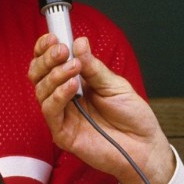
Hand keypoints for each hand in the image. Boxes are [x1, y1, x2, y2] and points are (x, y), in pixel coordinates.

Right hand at [28, 35, 174, 183]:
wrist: (144, 146)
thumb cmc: (132, 116)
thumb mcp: (115, 84)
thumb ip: (94, 66)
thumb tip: (79, 42)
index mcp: (75, 82)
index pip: (50, 62)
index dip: (46, 49)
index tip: (53, 37)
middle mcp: (64, 97)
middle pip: (39, 74)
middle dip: (47, 59)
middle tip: (62, 51)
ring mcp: (62, 116)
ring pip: (41, 91)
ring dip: (55, 75)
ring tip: (75, 68)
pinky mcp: (62, 134)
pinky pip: (50, 112)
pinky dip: (58, 96)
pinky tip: (72, 86)